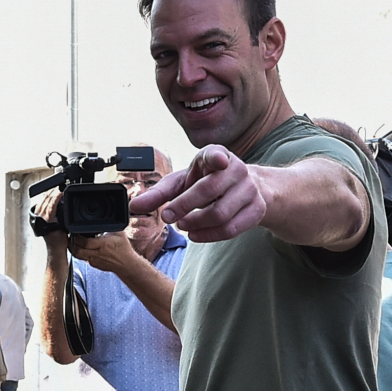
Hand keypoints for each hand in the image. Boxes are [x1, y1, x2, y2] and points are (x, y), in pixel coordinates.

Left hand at [33, 189, 69, 253]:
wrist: (55, 249)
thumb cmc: (59, 241)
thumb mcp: (64, 227)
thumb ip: (62, 215)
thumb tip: (63, 204)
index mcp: (47, 220)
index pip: (51, 204)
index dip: (57, 196)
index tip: (61, 191)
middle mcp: (40, 218)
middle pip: (45, 200)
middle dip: (52, 192)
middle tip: (59, 187)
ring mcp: (38, 218)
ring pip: (42, 202)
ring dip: (49, 195)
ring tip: (55, 190)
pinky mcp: (37, 218)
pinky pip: (40, 205)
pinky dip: (45, 199)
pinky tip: (49, 197)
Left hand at [71, 232, 140, 274]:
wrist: (127, 264)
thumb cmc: (124, 249)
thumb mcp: (119, 233)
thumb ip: (110, 226)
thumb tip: (105, 218)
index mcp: (103, 245)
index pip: (85, 242)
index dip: (77, 237)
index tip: (75, 231)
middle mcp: (97, 254)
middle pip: (78, 250)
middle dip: (72, 243)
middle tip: (70, 236)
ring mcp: (95, 260)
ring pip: (78, 256)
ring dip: (73, 249)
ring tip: (72, 241)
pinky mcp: (94, 264)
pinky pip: (83, 259)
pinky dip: (80, 253)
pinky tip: (81, 247)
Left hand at [131, 146, 266, 242]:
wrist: (247, 188)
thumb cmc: (207, 182)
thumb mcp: (182, 182)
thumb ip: (159, 193)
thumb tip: (134, 206)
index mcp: (216, 155)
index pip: (216, 155)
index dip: (217, 158)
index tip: (219, 161)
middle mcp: (236, 169)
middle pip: (209, 191)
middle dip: (184, 206)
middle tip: (168, 217)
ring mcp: (250, 189)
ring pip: (220, 214)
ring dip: (196, 224)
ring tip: (183, 226)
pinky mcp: (257, 209)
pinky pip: (232, 228)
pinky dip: (210, 235)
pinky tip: (196, 235)